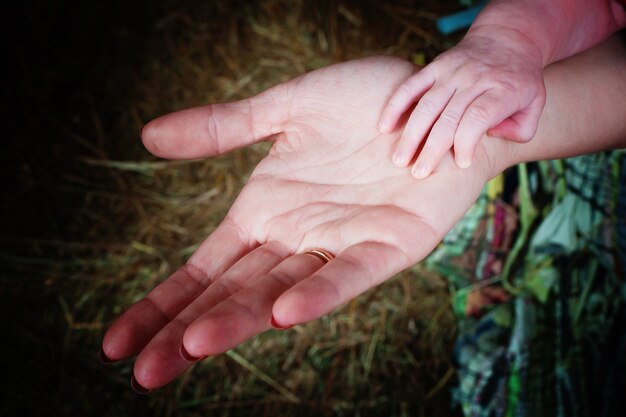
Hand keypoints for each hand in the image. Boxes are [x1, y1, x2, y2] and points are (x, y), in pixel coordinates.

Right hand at [101, 56, 494, 390]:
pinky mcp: (389, 245)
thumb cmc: (366, 102)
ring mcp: (339, 245)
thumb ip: (224, 128)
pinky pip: (349, 274)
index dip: (162, 304)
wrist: (433, 99)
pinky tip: (283, 312)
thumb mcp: (285, 109)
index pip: (202, 270)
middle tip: (143, 373)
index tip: (118, 342)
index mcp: (265, 213)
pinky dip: (319, 293)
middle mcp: (295, 238)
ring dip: (239, 320)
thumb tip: (147, 136)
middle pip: (231, 294)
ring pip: (280, 291)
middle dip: (186, 333)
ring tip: (192, 346)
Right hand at [378, 24, 545, 176]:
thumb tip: (489, 138)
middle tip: (419, 174)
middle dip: (432, 149)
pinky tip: (384, 127)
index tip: (460, 163)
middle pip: (449, 117)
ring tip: (399, 160)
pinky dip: (395, 106)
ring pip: (426, 105)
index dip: (466, 143)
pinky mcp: (434, 67)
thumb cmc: (520, 82)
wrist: (507, 39)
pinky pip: (410, 86)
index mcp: (501, 91)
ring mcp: (452, 73)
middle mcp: (474, 81)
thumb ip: (520, 129)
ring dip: (411, 134)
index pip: (477, 118)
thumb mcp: (535, 105)